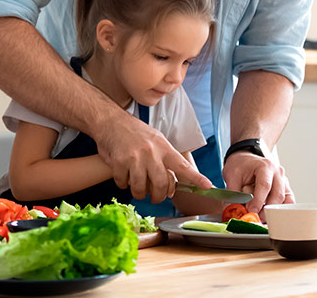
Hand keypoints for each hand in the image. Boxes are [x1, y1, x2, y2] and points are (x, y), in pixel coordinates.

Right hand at [93, 113, 210, 201]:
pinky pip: (123, 184)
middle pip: (161, 185)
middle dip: (159, 196)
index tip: (207, 186)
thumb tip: (173, 184)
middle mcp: (150, 152)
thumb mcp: (155, 139)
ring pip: (141, 189)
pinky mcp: (118, 162)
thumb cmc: (133, 131)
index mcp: (162, 146)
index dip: (195, 178)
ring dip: (139, 193)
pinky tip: (123, 176)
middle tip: (156, 196)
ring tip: (137, 188)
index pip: (182, 165)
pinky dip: (123, 184)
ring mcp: (133, 158)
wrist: (109, 120)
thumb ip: (165, 159)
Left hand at [222, 151, 293, 212]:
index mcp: (264, 166)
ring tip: (261, 217)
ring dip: (273, 211)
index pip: (264, 185)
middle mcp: (277, 173)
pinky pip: (288, 202)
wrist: (246, 159)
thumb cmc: (240, 165)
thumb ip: (233, 191)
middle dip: (266, 209)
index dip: (258, 200)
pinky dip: (280, 210)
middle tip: (256, 217)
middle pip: (277, 194)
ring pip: (284, 200)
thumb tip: (232, 208)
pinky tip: (270, 214)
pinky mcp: (285, 189)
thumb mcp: (231, 174)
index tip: (251, 211)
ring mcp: (283, 181)